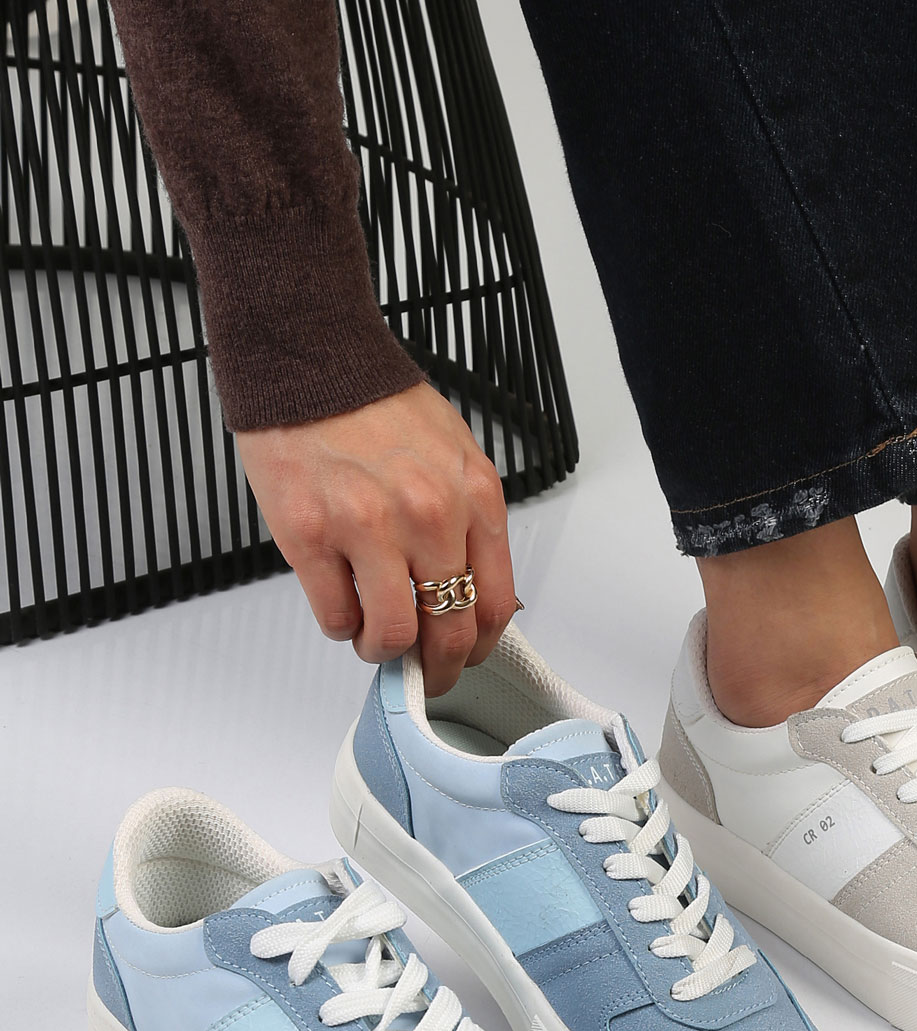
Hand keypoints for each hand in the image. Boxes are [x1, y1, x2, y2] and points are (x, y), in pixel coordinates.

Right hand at [239, 383, 516, 697]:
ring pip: (391, 634)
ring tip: (372, 639)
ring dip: (382, 651)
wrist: (310, 358)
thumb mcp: (453, 458)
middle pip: (449, 630)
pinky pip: (334, 615)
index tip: (463, 655)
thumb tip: (471, 591)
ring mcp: (367, 528)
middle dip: (436, 668)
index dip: (478, 646)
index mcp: (473, 498)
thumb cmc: (377, 405)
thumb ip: (467, 522)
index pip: (494, 604)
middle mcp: (428, 516)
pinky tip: (340, 606)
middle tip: (421, 672)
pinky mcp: (308, 535)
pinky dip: (340, 625)